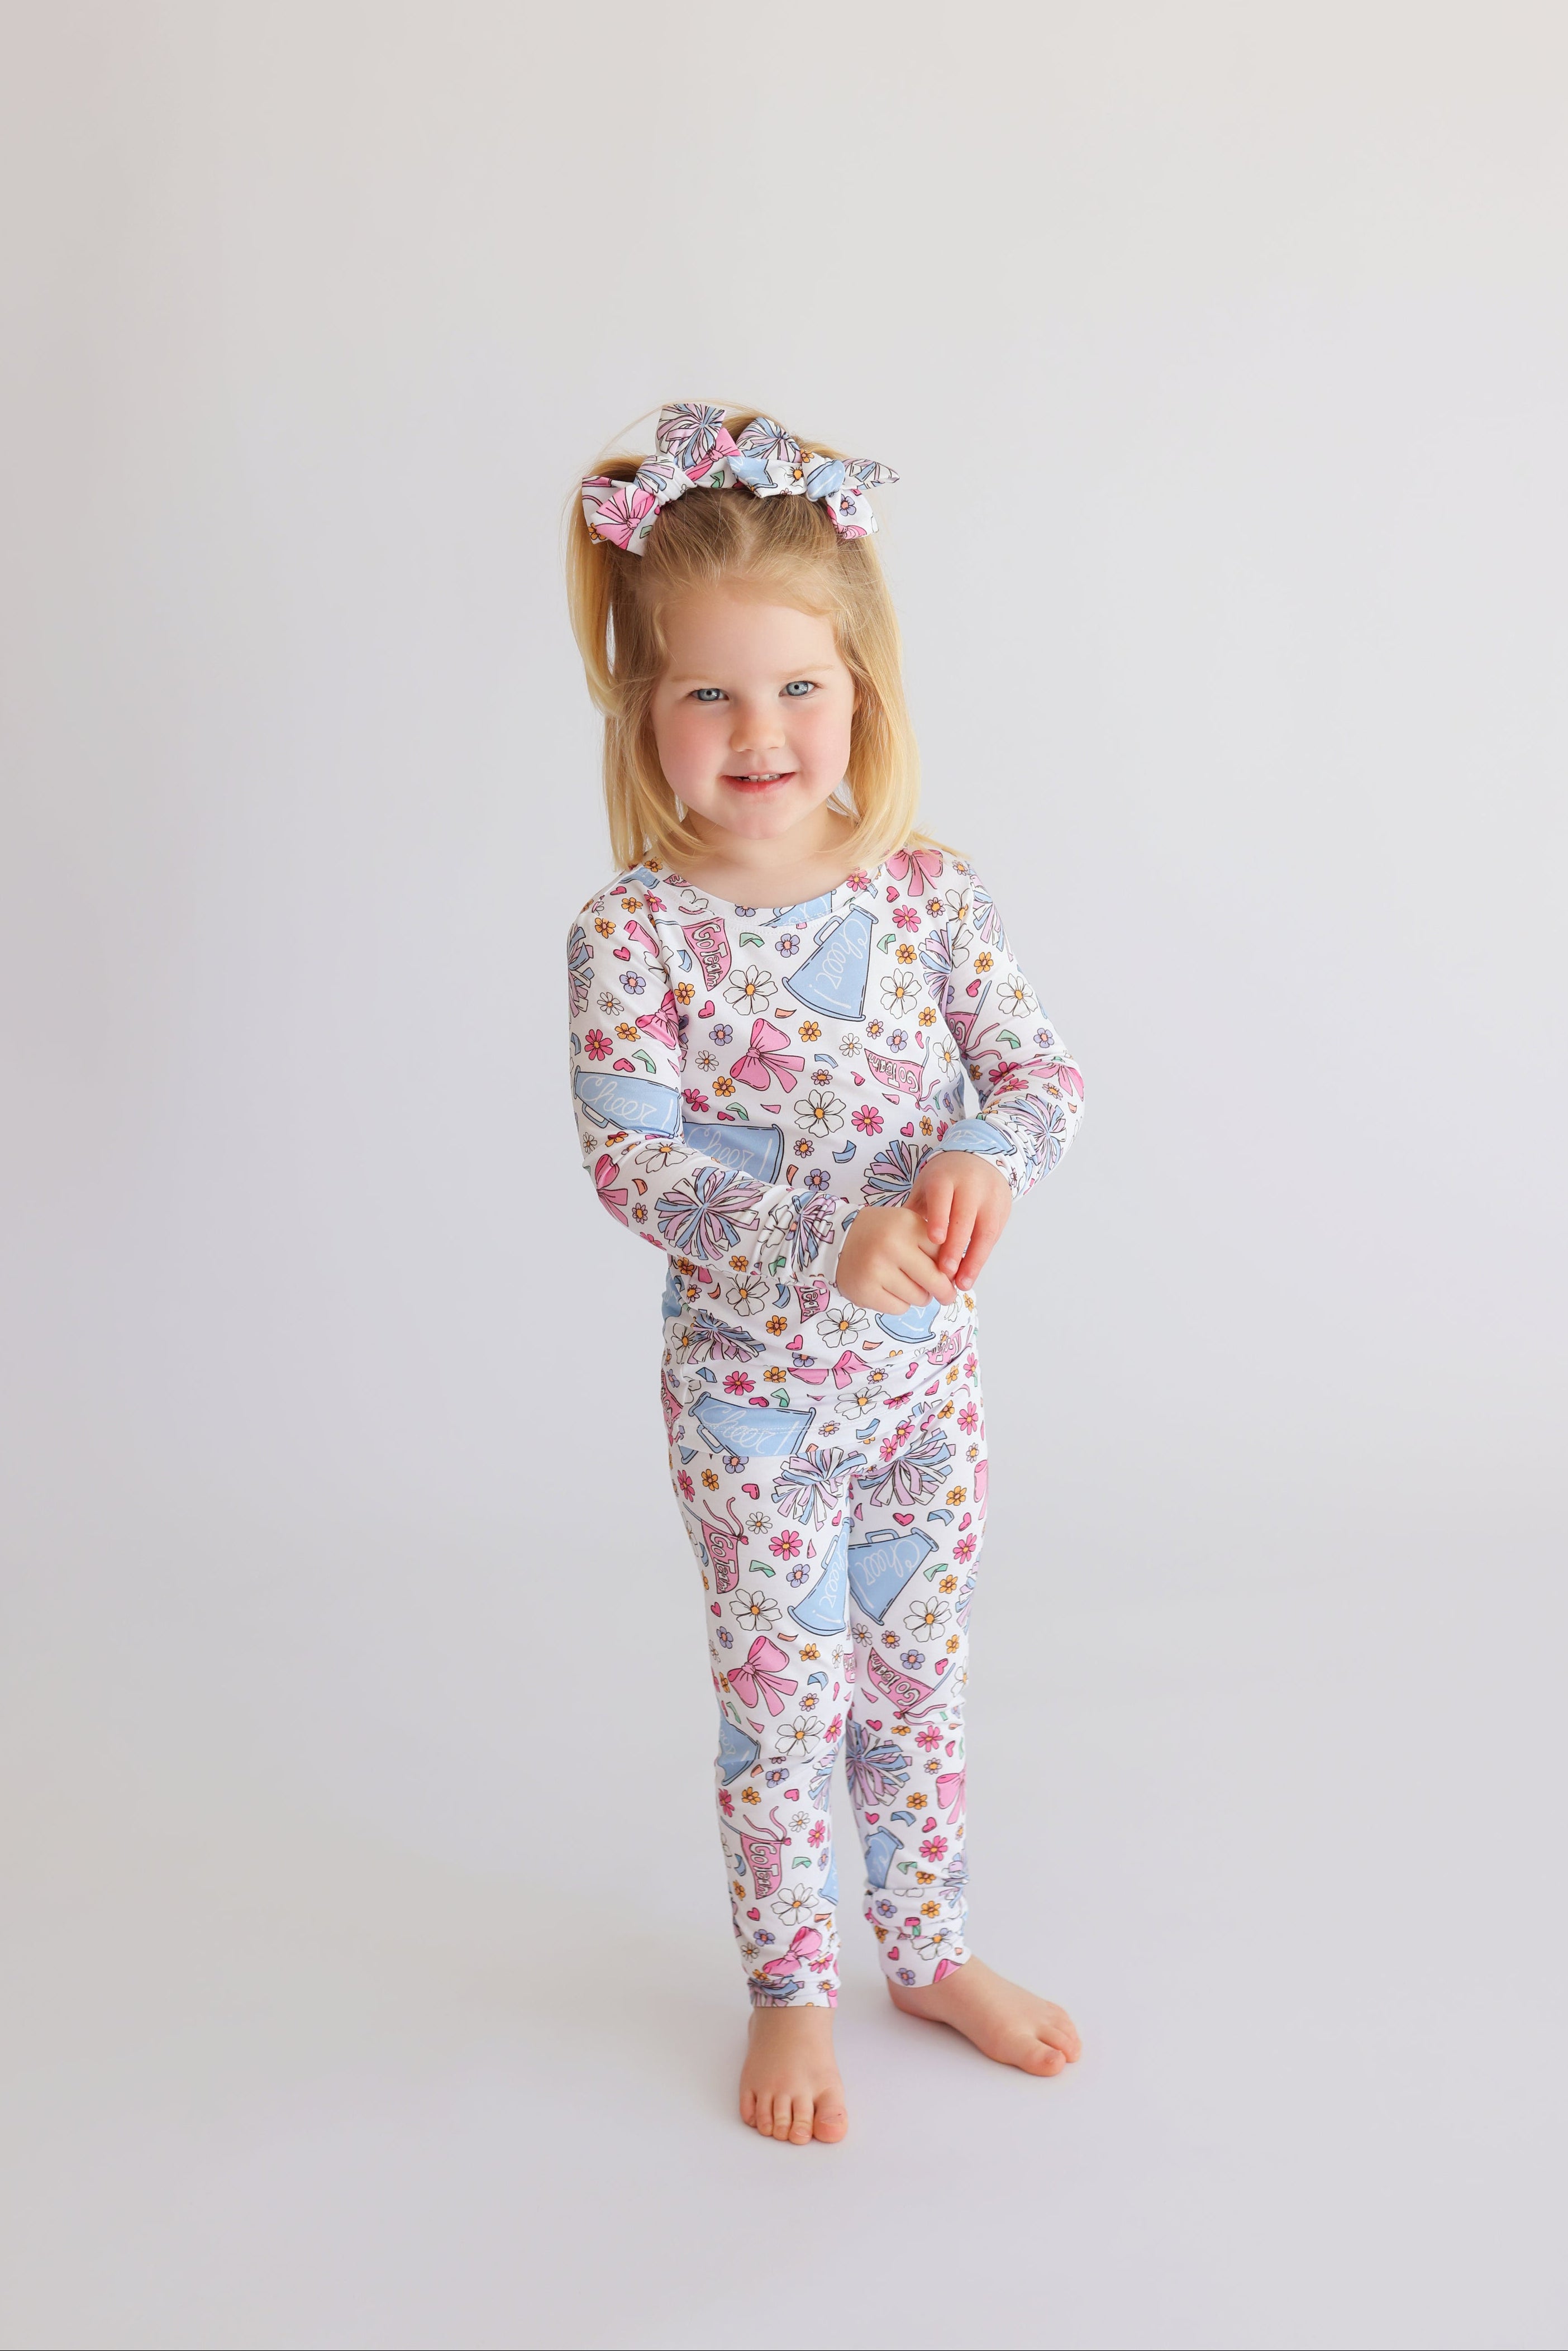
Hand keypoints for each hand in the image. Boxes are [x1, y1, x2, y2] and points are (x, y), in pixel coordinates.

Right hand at [834, 1205, 959, 1313]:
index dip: (951, 1268)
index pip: (945, 1255)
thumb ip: (934, 1245)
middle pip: (937, 1280)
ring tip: (907, 1285)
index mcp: (907, 1224)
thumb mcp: (908, 1226)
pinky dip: (900, 1304)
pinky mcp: (866, 1290)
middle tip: (947, 1297)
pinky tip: (889, 1290)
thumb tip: (960, 1276)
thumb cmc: (882, 1235)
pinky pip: (900, 1308)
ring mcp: (877, 1268)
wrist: (838, 1240)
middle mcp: (892, 1245)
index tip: (950, 1275)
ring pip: (919, 1298)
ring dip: (919, 1297)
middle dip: (945, 1292)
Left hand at [906, 1151, 1011, 1287]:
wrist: (980, 1160)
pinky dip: (981, 1257)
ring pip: (985, 1231)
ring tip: (962, 1284)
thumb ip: (914, 1211)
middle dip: (956, 1246)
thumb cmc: (945, 1180)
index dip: (940, 1218)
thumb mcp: (926, 1187)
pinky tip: (970, 1274)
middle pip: (964, 1217)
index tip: (935, 1241)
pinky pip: (993, 1238)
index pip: (943, 1197)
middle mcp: (971, 1185)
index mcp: (945, 1178)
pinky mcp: (1003, 1210)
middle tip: (945, 1272)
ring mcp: (990, 1198)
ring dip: (973, 1260)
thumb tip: (894, 1241)